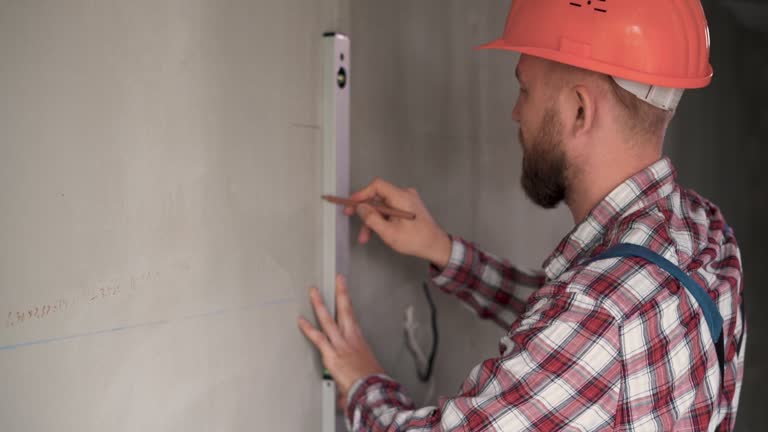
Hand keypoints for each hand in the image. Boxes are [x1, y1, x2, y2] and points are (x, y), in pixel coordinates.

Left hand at [297, 274, 384, 401]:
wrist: (371, 388)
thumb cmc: (371, 380)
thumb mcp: (365, 369)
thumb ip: (352, 370)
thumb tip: (346, 384)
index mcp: (358, 339)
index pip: (351, 314)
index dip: (346, 299)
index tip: (343, 287)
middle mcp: (350, 338)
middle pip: (345, 310)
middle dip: (340, 293)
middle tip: (337, 280)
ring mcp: (340, 344)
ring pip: (328, 320)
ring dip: (320, 305)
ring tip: (314, 292)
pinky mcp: (332, 354)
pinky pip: (318, 338)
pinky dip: (308, 328)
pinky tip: (300, 320)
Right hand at [344, 178, 451, 267]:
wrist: (436, 246)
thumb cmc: (416, 240)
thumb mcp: (389, 232)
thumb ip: (372, 218)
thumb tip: (360, 207)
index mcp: (401, 197)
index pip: (377, 186)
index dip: (362, 193)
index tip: (351, 203)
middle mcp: (405, 194)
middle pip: (378, 197)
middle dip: (365, 211)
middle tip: (350, 217)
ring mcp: (407, 201)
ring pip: (382, 206)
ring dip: (372, 220)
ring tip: (365, 237)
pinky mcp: (407, 208)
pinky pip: (390, 210)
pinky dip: (382, 220)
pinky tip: (376, 232)